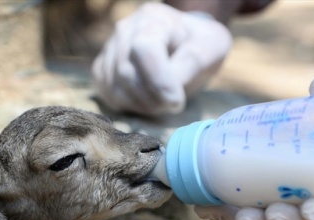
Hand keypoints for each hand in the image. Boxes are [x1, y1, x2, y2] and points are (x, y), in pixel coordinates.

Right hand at [92, 2, 230, 115]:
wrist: (184, 46)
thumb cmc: (199, 45)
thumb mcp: (211, 47)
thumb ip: (192, 62)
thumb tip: (169, 87)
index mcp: (153, 19)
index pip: (144, 50)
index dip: (159, 81)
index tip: (177, 100)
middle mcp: (125, 30)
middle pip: (126, 72)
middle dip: (153, 98)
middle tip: (174, 105)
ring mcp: (110, 50)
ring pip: (116, 87)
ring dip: (142, 105)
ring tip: (163, 103)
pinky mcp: (103, 69)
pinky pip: (108, 94)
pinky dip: (129, 106)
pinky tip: (148, 102)